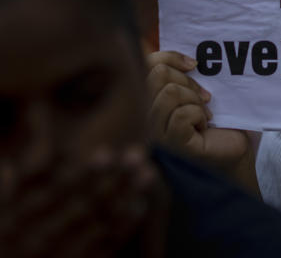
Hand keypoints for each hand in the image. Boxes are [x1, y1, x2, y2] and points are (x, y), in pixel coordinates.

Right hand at [0, 146, 164, 257]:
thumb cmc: (4, 247)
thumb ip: (4, 196)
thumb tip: (11, 167)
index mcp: (17, 226)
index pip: (55, 195)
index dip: (83, 173)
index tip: (107, 151)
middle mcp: (40, 242)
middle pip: (84, 205)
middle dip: (114, 178)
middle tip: (138, 153)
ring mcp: (62, 257)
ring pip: (100, 224)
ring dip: (127, 196)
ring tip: (148, 172)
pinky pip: (106, 247)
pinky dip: (125, 226)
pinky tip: (140, 205)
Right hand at [146, 51, 248, 167]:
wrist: (233, 145)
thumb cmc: (214, 116)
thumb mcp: (195, 88)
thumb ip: (179, 73)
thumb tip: (187, 61)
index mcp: (145, 98)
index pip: (145, 64)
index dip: (169, 57)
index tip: (193, 64)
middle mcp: (142, 116)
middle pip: (158, 75)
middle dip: (188, 81)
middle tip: (203, 96)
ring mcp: (154, 134)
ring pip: (169, 93)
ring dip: (195, 100)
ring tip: (203, 113)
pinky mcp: (171, 145)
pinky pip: (182, 115)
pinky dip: (199, 115)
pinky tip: (203, 127)